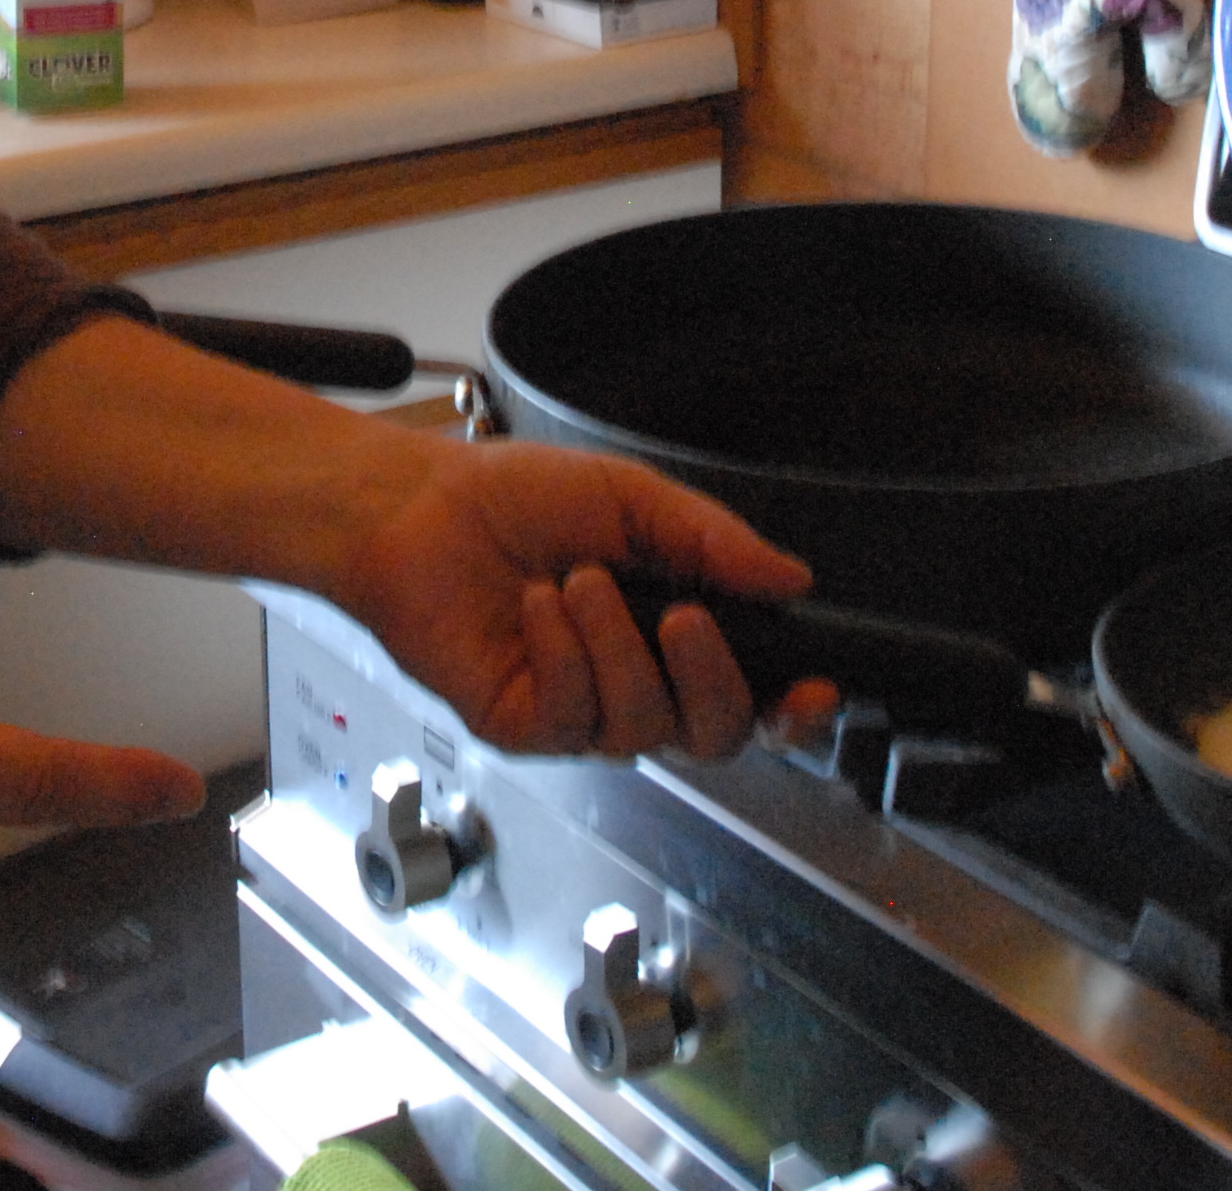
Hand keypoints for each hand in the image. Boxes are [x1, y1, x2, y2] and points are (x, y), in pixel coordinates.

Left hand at [319, 435, 833, 761]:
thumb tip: (792, 577)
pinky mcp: (524, 727)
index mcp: (673, 630)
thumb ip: (712, 540)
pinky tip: (538, 606)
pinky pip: (572, 718)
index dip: (795, 709)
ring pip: (643, 728)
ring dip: (617, 648)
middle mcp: (635, 680)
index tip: (814, 688)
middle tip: (683, 618)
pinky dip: (563, 655)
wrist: (417, 508)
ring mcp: (580, 712)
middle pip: (715, 735)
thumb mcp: (628, 497)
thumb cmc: (513, 497)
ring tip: (578, 580)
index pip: (755, 694)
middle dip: (711, 680)